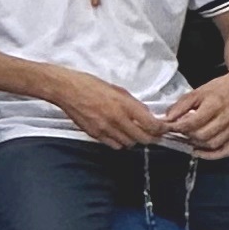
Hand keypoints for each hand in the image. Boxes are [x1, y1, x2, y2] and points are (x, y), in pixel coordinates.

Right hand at [51, 68, 168, 147]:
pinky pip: (114, 145)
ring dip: (134, 139)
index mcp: (124, 105)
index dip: (161, 130)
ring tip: (132, 132)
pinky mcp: (95, 134)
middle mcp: (117, 119)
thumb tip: (145, 114)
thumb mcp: (117, 89)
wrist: (66, 89)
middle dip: (151, 137)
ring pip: (129, 144)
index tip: (163, 129)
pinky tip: (118, 134)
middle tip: (152, 134)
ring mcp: (105, 129)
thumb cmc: (89, 84)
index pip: (151, 125)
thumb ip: (132, 103)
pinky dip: (119, 142)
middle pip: (143, 139)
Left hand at [161, 69, 228, 159]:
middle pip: (202, 135)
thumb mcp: (199, 91)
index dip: (178, 126)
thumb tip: (167, 118)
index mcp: (215, 104)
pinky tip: (199, 151)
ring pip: (213, 144)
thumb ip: (181, 105)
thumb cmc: (222, 88)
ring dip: (197, 144)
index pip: (193, 122)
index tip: (169, 126)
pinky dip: (212, 155)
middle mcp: (227, 118)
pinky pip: (226, 151)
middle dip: (187, 135)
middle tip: (179, 131)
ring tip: (188, 138)